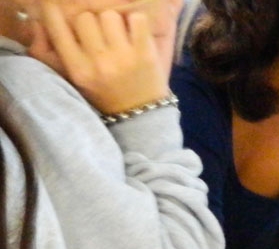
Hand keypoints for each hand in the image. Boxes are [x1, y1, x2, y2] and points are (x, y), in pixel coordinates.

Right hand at [26, 0, 178, 113]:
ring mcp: (124, 57)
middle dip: (90, 21)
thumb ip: (48, 54)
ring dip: (113, 21)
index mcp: (77, 69)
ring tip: (117, 35)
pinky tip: (134, 33)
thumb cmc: (103, 93)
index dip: (52, 12)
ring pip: (109, 15)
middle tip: (98, 34)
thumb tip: (36, 22)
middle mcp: (98, 62)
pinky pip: (137, 19)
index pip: (57, 30)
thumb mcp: (72, 79)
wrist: (140, 113)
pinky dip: (135, 21)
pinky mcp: (146, 54)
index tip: (54, 5)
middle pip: (84, 17)